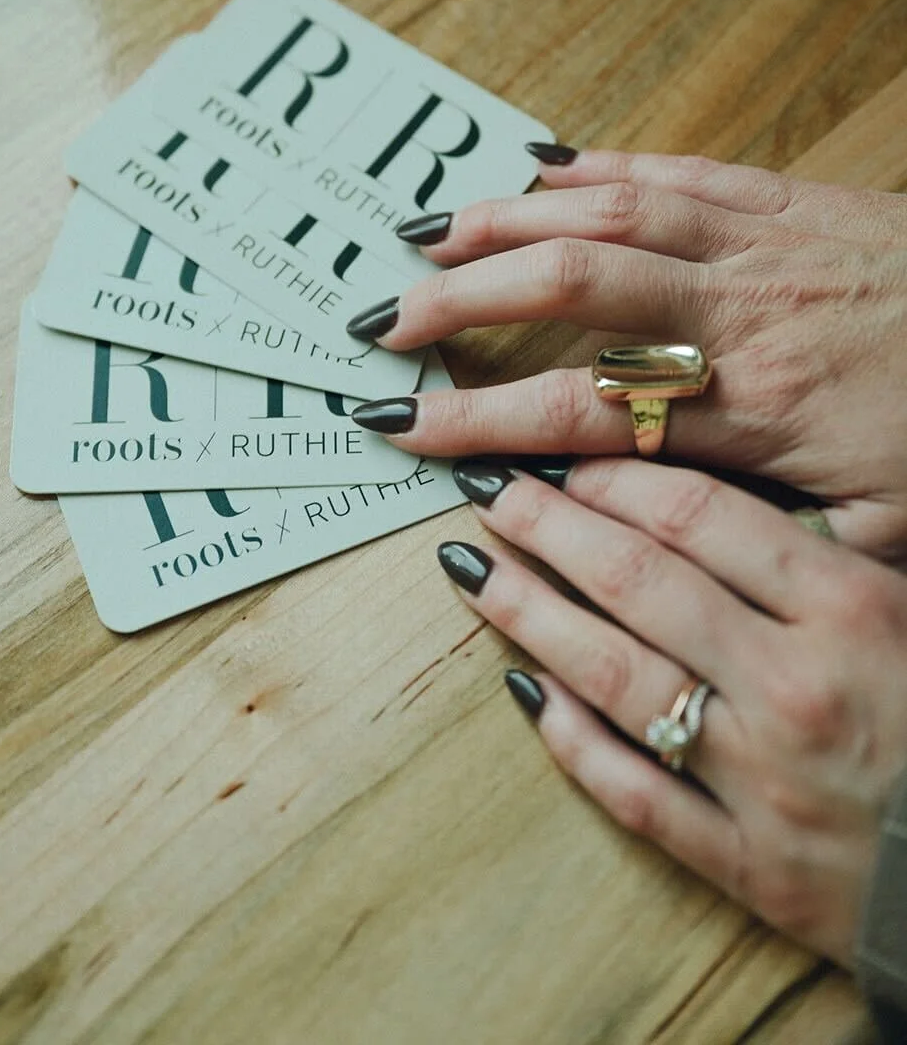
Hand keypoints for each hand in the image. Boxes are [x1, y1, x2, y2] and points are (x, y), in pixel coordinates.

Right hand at [350, 150, 906, 560]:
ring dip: (508, 219)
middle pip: (572, 290)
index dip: (478, 421)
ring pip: (610, 213)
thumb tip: (667, 567)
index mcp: (757, 407)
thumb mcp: (889, 540)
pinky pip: (680, 169)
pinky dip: (602, 166)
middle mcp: (742, 312)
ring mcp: (765, 243)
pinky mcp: (795, 200)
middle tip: (382, 321)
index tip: (401, 430)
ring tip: (428, 232)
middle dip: (461, 302)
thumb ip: (774, 552)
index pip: (582, 414)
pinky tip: (546, 166)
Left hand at [434, 456, 906, 966]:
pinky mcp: (751, 865)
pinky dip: (571, 740)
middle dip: (547, 525)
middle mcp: (795, 686)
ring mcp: (764, 780)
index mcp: (851, 609)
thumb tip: (689, 505)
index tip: (557, 454)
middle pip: (638, 582)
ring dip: (528, 615)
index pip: (698, 516)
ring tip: (470, 569)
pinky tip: (519, 689)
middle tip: (486, 489)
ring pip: (615, 677)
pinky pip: (636, 792)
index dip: (612, 475)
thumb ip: (815, 562)